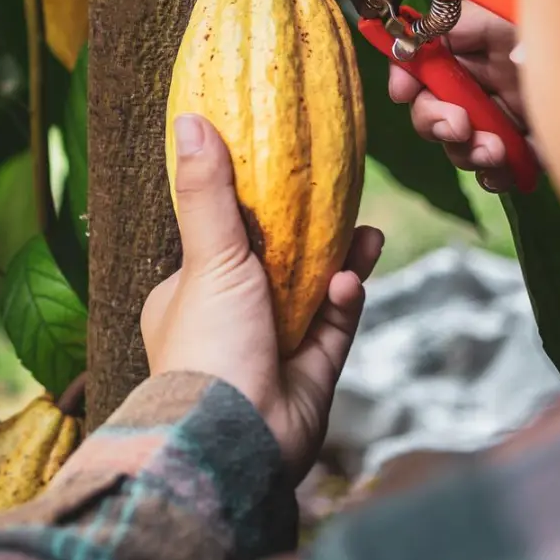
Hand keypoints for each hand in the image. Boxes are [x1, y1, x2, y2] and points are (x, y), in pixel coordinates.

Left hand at [141, 114, 382, 481]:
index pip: (225, 239)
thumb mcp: (206, 255)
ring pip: (314, 290)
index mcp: (193, 292)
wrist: (236, 438)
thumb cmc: (208, 344)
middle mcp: (232, 317)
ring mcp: (272, 344)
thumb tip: (191, 121)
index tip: (287, 176)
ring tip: (368, 232)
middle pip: (279, 261)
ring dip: (340, 260)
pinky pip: (334, 326)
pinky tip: (352, 280)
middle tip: (343, 197)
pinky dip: (345, 300)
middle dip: (313, 231)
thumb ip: (207, 191)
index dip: (257, 208)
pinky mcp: (310, 371)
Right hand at [388, 1, 537, 191]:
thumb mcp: (554, 36)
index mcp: (490, 35)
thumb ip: (528, 38)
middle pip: (430, 95)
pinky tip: (508, 170)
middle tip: (457, 127)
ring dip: (463, 148)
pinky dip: (490, 173)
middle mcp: (490, 73)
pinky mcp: (517, 147)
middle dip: (433, 116)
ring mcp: (501, 111)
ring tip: (496, 151)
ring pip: (453, 135)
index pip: (429, 41)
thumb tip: (511, 58)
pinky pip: (485, 165)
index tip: (404, 87)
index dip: (407, 63)